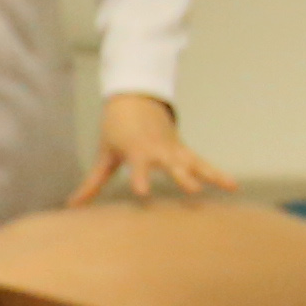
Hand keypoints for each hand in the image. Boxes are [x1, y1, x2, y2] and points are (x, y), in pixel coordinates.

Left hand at [72, 94, 231, 206]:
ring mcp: (174, 150)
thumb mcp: (104, 155)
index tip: (143, 192)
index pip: (138, 166)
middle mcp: (159, 150)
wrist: (135, 99)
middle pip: (173, 164)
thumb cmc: (116, 131)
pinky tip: (234, 186)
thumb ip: (92, 183)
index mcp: (137, 150)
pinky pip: (203, 163)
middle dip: (183, 177)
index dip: (141, 178)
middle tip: (194, 191)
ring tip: (229, 187)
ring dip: (211, 174)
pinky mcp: (183, 150)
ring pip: (195, 162)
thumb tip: (71, 206)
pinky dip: (217, 173)